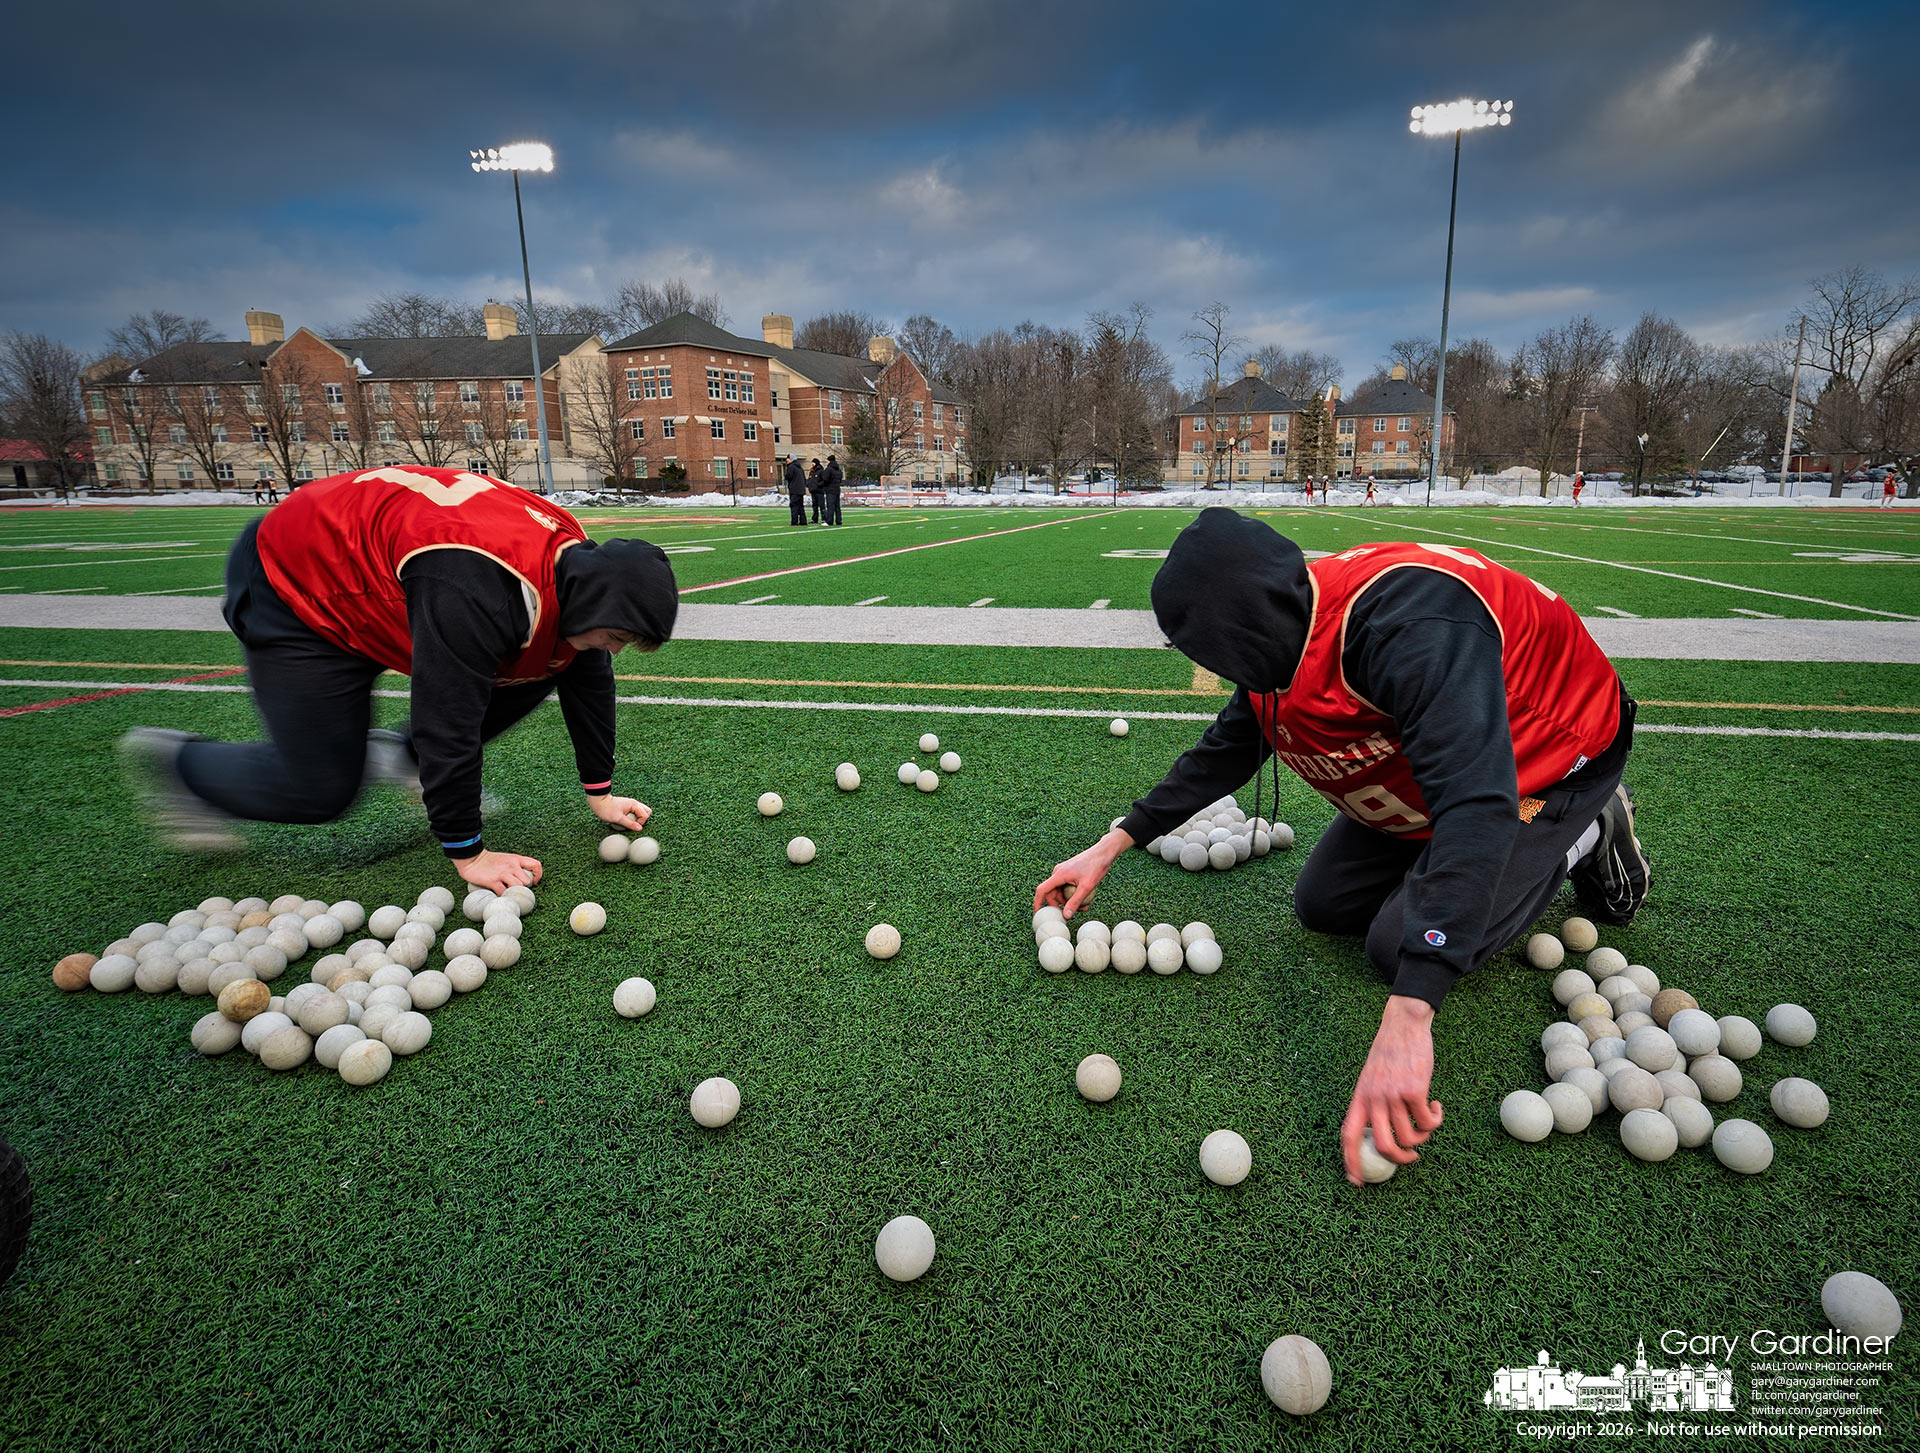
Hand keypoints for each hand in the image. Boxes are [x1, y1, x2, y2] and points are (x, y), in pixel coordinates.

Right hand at [453, 849, 543, 893]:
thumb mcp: (506, 859)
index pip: (536, 865)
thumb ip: (515, 867)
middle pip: (527, 881)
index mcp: (516, 859)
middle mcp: (512, 865)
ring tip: (508, 894)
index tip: (534, 883)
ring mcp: (502, 873)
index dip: (538, 876)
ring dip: (514, 893)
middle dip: (523, 888)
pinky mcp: (493, 881)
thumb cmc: (488, 861)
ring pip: (517, 887)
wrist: (471, 858)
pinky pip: (503, 893)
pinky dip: (502, 897)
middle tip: (516, 890)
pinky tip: (499, 896)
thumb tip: (524, 879)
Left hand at [589, 794, 650, 831]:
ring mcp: (631, 804)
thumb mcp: (618, 819)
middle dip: (643, 819)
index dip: (641, 822)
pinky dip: (634, 817)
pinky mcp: (627, 806)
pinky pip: (635, 812)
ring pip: (641, 812)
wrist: (598, 801)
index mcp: (634, 804)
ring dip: (638, 818)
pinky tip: (626, 819)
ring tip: (629, 822)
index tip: (632, 825)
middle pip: (647, 811)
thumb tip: (640, 829)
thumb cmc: (606, 809)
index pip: (645, 815)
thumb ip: (630, 824)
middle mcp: (634, 803)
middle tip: (634, 823)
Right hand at [1032, 828, 1133, 917]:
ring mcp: (1063, 872)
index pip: (1042, 890)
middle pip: (1052, 893)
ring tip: (1084, 907)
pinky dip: (1073, 894)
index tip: (1038, 914)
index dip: (1038, 903)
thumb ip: (1075, 902)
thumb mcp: (1086, 887)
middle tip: (1073, 913)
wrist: (1104, 852)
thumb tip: (1066, 916)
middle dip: (1061, 905)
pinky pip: (1066, 887)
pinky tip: (1085, 900)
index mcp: (1059, 874)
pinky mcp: (1069, 872)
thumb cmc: (1096, 866)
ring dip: (1069, 901)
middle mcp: (1058, 872)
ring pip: (1060, 891)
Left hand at [1340, 995, 1443, 1186]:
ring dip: (1424, 1136)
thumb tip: (1382, 1135)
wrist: (1403, 1025)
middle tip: (1412, 1158)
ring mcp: (1393, 1095)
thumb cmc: (1390, 1053)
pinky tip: (1436, 1105)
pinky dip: (1436, 1119)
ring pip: (1410, 1137)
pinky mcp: (1414, 1091)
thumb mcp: (1372, 1078)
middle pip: (1383, 1146)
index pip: (1349, 1136)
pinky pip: (1428, 1122)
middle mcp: (1373, 1099)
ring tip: (1428, 1120)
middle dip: (1399, 1160)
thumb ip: (1373, 1103)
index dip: (1350, 1162)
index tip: (1356, 1182)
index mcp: (1359, 1098)